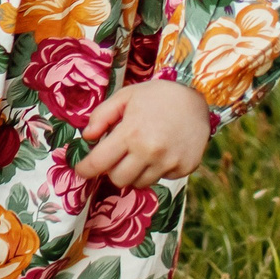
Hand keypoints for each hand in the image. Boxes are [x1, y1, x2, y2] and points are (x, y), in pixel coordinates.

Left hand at [74, 79, 210, 188]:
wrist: (197, 99)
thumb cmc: (158, 95)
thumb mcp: (125, 96)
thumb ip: (101, 116)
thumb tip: (87, 137)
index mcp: (131, 133)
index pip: (99, 163)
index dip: (85, 169)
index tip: (81, 170)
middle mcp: (149, 152)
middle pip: (118, 180)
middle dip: (112, 170)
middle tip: (117, 155)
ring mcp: (169, 163)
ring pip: (139, 183)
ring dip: (134, 172)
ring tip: (141, 150)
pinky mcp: (184, 169)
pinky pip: (161, 179)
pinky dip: (156, 170)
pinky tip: (161, 151)